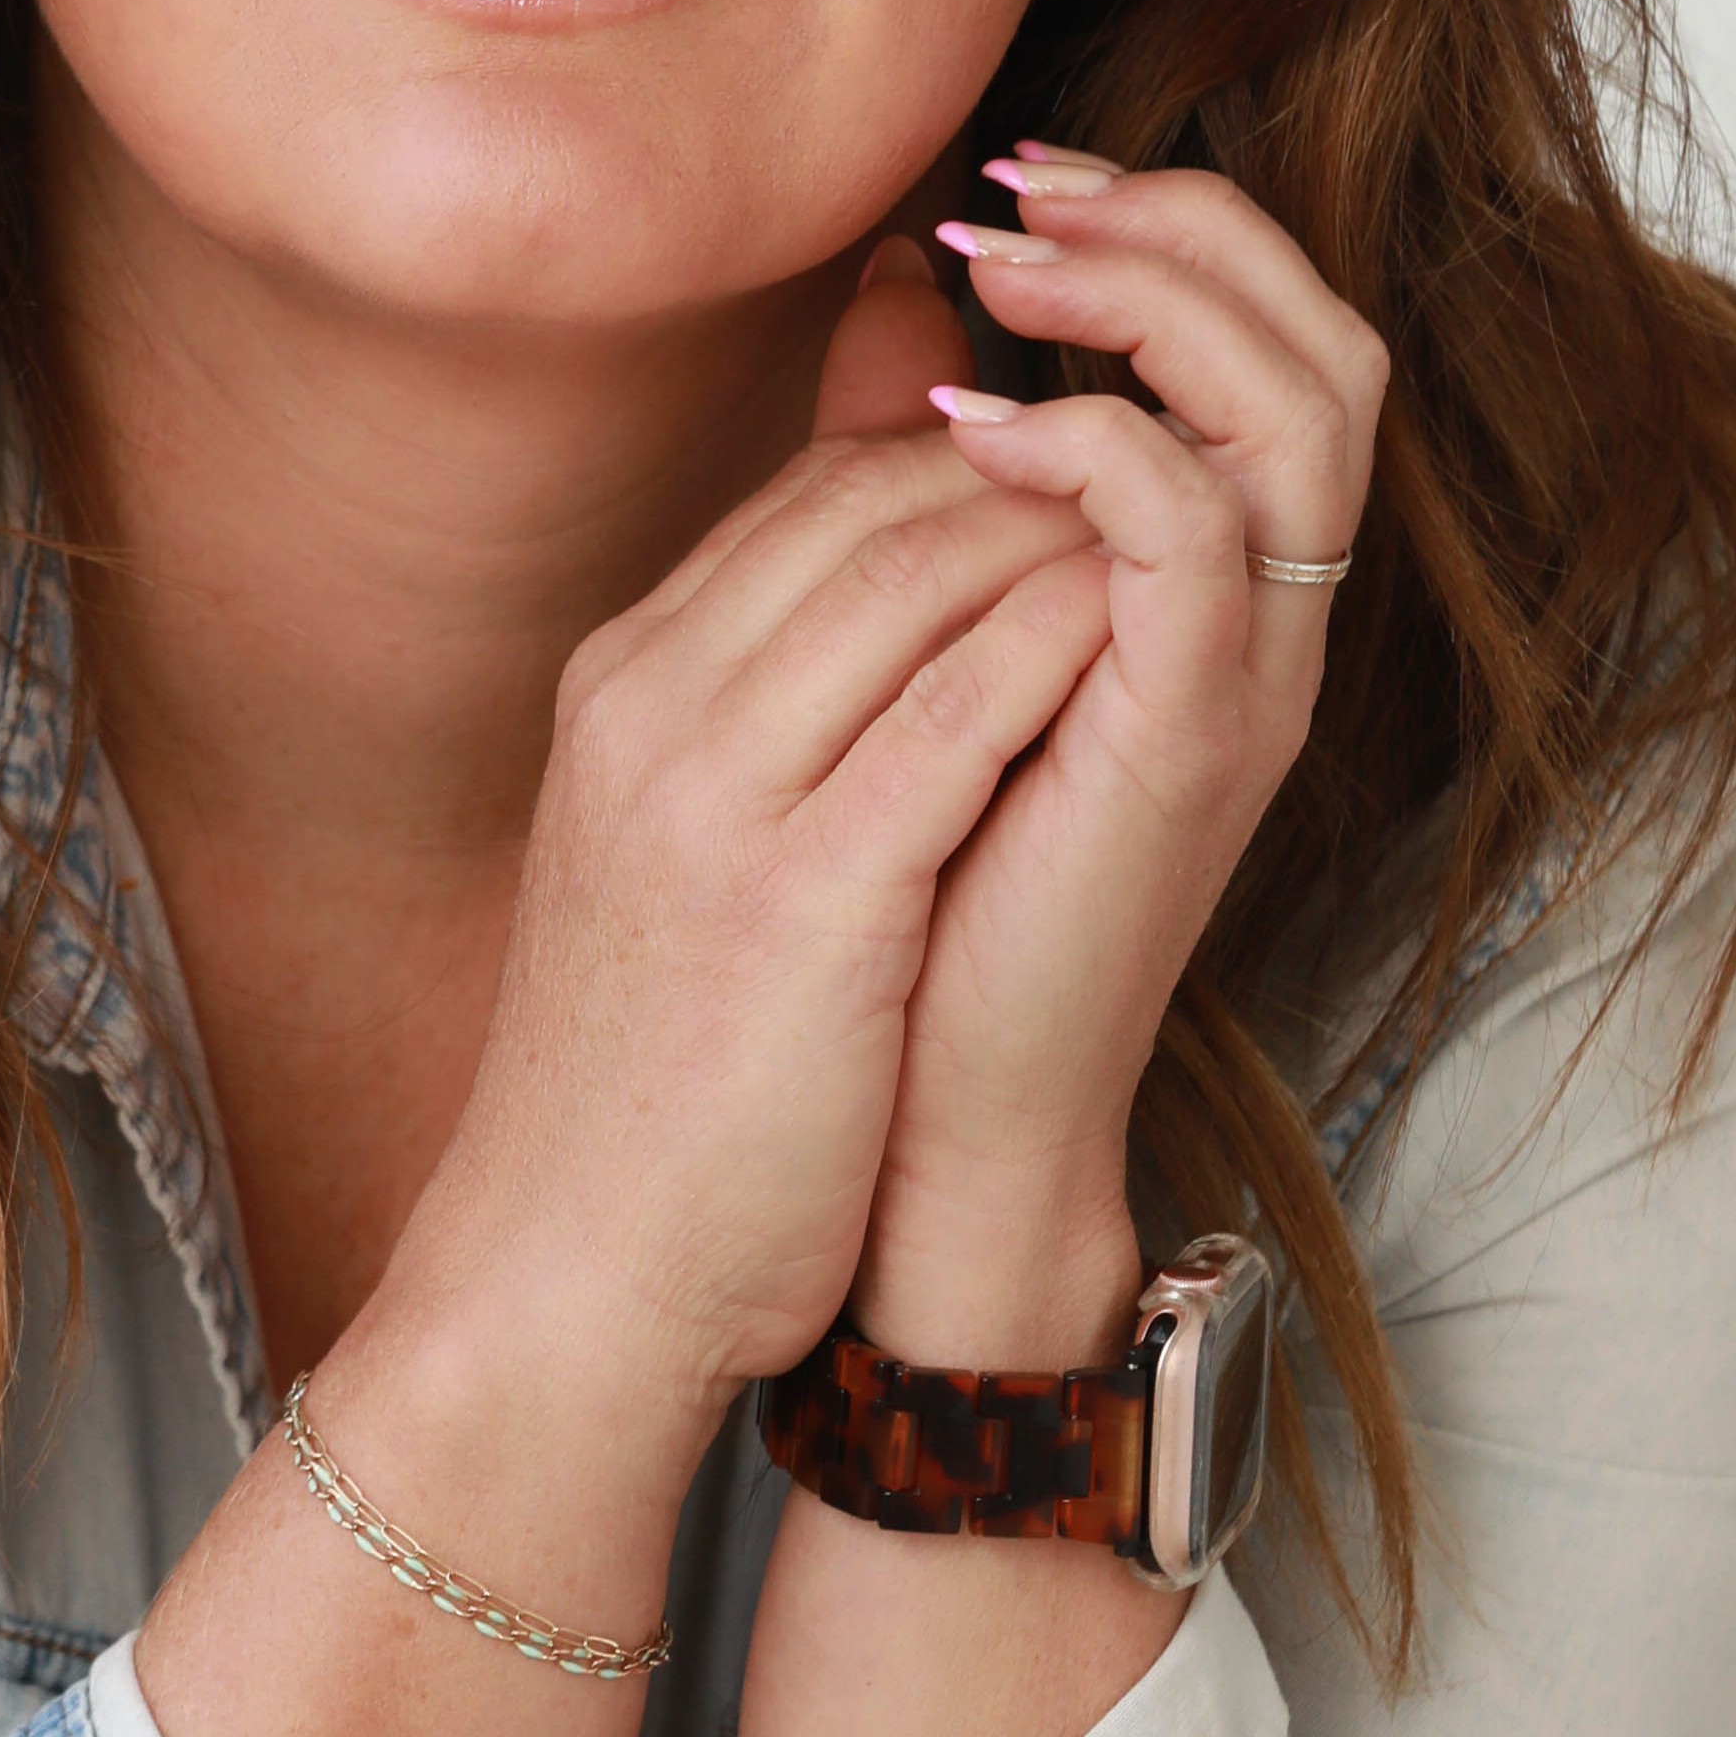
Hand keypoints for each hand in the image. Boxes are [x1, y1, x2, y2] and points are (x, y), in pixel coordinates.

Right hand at [399, 242, 1110, 1426]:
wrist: (569, 1272)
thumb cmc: (644, 1086)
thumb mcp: (668, 860)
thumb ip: (751, 729)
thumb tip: (867, 652)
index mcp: (620, 691)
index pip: (798, 500)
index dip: (950, 464)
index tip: (1070, 478)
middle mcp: (653, 710)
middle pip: (855, 507)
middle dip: (1018, 468)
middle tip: (1152, 472)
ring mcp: (714, 793)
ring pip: (906, 575)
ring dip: (1053, 532)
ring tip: (1166, 534)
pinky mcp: (800, 895)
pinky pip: (952, 714)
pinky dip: (1053, 648)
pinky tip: (1141, 635)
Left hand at [857, 148, 1385, 1342]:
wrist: (917, 1105)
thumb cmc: (917, 868)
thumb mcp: (928, 622)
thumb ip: (928, 455)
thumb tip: (890, 274)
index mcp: (1213, 577)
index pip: (1274, 332)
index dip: (1168, 227)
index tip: (1010, 182)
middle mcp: (1263, 614)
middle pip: (1327, 340)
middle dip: (1183, 230)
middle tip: (1024, 192)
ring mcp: (1244, 675)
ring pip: (1306, 409)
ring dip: (1156, 303)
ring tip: (1011, 261)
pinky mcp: (1190, 737)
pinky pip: (1201, 537)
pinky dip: (1099, 446)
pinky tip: (974, 420)